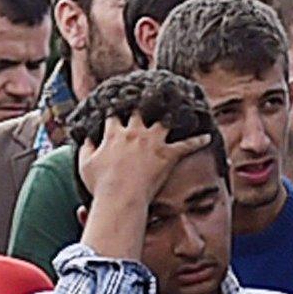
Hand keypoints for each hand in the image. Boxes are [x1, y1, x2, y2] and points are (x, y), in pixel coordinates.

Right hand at [76, 113, 211, 204]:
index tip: (120, 102)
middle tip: (153, 96)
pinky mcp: (168, 154)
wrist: (121, 198)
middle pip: (141, 111)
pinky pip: (187, 144)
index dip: (117, 107)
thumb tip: (86, 136)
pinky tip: (207, 136)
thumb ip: (85, 147)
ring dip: (174, 114)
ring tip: (182, 107)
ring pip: (166, 121)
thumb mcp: (84, 164)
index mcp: (114, 133)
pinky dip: (198, 140)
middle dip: (145, 102)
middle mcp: (134, 132)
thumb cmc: (101, 185)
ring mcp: (153, 142)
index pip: (115, 113)